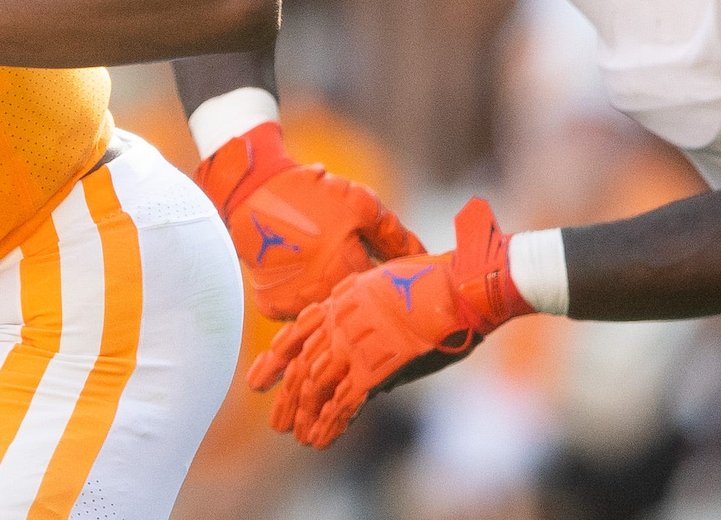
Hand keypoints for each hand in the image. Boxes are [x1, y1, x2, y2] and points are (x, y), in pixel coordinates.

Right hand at [194, 121, 422, 319]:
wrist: (253, 192)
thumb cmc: (313, 196)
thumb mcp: (361, 206)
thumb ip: (396, 237)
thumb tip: (427, 259)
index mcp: (346, 273)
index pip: (383, 292)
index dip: (391, 281)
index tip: (393, 272)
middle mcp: (320, 297)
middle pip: (354, 307)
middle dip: (363, 293)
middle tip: (355, 264)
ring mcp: (293, 306)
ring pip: (327, 312)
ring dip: (334, 297)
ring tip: (327, 268)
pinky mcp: (272, 308)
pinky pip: (298, 311)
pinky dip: (306, 299)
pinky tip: (306, 276)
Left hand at [247, 197, 527, 447]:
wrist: (462, 283)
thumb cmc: (435, 282)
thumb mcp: (389, 289)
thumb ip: (369, 321)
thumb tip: (360, 348)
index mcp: (344, 297)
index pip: (298, 330)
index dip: (276, 357)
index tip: (258, 379)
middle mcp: (343, 318)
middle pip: (302, 362)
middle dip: (288, 397)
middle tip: (277, 421)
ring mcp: (358, 339)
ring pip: (316, 383)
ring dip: (306, 414)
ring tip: (298, 435)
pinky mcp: (378, 362)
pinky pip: (345, 399)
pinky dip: (332, 422)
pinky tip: (322, 438)